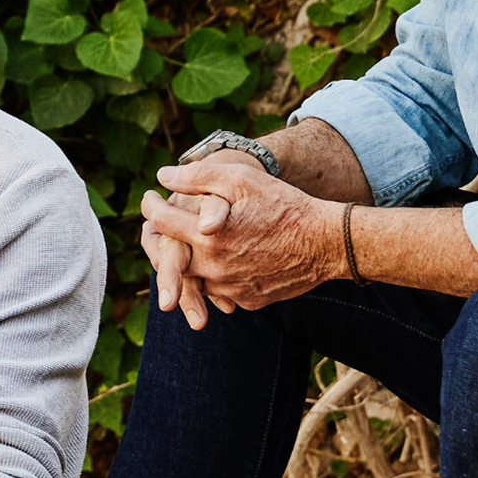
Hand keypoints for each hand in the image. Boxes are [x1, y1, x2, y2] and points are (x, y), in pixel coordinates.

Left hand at [137, 157, 343, 321]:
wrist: (326, 243)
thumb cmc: (285, 204)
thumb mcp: (242, 180)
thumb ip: (198, 178)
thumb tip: (163, 177)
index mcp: (207, 237)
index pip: (160, 222)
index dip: (151, 205)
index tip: (151, 197)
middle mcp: (213, 268)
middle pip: (170, 255)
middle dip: (161, 237)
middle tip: (162, 222)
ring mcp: (229, 289)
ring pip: (194, 276)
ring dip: (188, 259)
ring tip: (190, 240)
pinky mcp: (245, 300)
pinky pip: (220, 290)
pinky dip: (215, 275)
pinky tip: (222, 259)